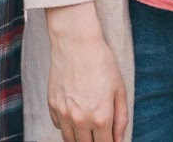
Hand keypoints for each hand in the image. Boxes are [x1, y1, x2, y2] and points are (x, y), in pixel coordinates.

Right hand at [47, 4, 127, 141]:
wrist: (75, 42)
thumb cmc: (101, 62)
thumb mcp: (119, 89)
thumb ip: (121, 119)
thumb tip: (119, 139)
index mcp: (100, 118)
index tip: (110, 139)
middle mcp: (80, 119)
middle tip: (99, 133)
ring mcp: (63, 113)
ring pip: (69, 140)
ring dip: (79, 138)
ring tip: (87, 128)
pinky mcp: (51, 104)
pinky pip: (58, 125)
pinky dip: (66, 125)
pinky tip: (74, 113)